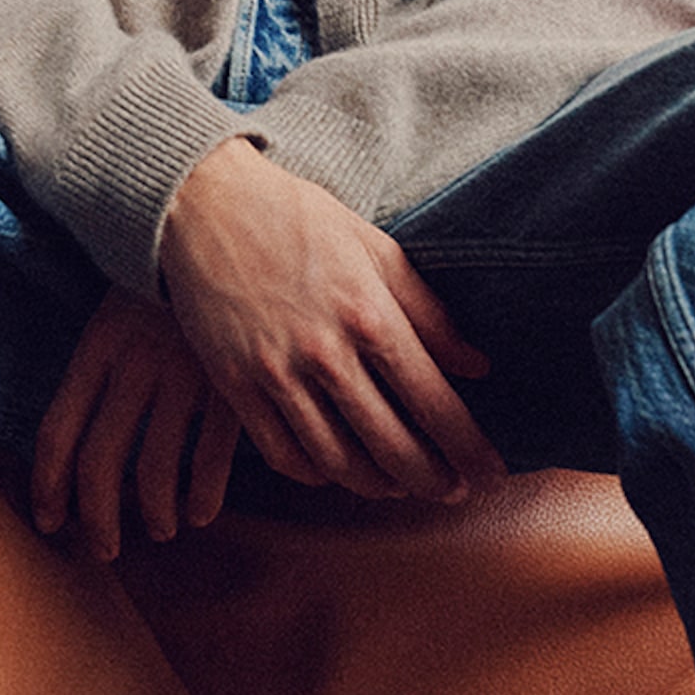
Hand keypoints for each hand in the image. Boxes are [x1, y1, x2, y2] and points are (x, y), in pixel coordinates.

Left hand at [31, 287, 241, 560]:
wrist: (223, 226)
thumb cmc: (163, 280)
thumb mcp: (115, 311)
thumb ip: (97, 368)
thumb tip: (73, 438)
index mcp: (98, 344)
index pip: (57, 431)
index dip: (49, 486)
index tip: (50, 520)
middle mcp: (135, 364)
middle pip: (100, 462)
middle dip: (98, 518)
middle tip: (103, 548)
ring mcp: (184, 373)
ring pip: (155, 471)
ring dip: (153, 514)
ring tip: (159, 527)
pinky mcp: (231, 382)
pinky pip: (211, 459)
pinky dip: (204, 497)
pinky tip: (201, 511)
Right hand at [157, 138, 505, 502]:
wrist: (203, 203)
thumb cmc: (296, 217)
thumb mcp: (373, 247)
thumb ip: (427, 310)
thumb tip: (477, 365)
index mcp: (368, 313)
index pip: (433, 402)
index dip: (468, 448)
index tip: (490, 474)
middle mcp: (326, 353)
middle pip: (392, 446)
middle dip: (432, 479)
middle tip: (452, 490)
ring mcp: (277, 374)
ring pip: (339, 462)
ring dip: (379, 485)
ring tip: (400, 483)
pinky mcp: (236, 386)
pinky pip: (284, 455)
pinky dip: (317, 473)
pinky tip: (336, 467)